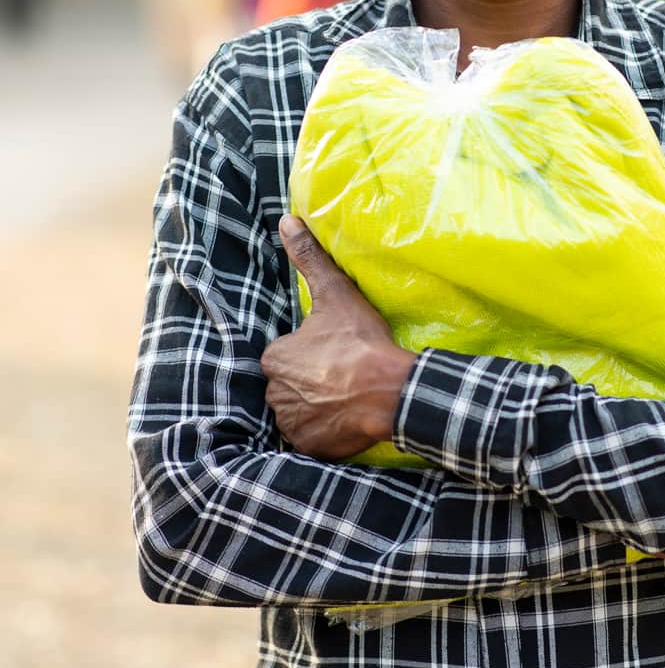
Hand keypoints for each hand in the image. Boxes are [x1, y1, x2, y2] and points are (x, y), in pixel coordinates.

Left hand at [261, 215, 416, 460]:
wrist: (387, 391)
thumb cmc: (360, 341)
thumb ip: (308, 257)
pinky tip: (347, 418)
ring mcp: (291, 423)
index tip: (335, 352)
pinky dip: (326, 431)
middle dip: (311, 381)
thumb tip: (286, 220)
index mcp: (275, 357)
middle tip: (342, 374)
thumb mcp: (335, 293)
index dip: (311, 352)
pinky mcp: (310, 447)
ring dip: (317, 406)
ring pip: (299, 411)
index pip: (286, 354)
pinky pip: (313, 438)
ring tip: (347, 396)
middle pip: (290, 385)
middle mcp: (274, 393)